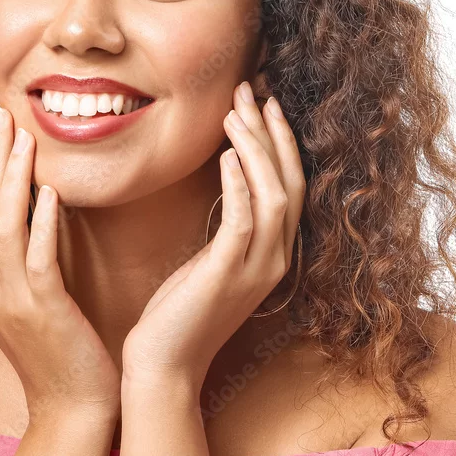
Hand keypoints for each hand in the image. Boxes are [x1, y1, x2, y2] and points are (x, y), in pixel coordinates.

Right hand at [0, 104, 121, 420]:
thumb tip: (28, 209)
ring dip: (11, 177)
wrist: (71, 410)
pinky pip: (38, 260)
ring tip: (22, 137)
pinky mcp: (44, 313)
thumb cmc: (57, 351)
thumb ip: (20, 258)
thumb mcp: (28, 300)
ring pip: (2, 228)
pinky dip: (42, 223)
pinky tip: (51, 192)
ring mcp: (12, 301)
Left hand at [121, 82, 305, 392]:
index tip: (264, 103)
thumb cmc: (179, 313)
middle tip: (253, 89)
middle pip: (291, 183)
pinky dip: (239, 183)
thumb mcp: (209, 262)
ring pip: (274, 195)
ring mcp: (256, 270)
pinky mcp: (227, 275)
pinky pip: (243, 220)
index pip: (291, 187)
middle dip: (273, 132)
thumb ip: (226, 228)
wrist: (164, 365)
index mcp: (272, 255)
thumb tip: (225, 181)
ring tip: (237, 109)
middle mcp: (274, 260)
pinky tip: (224, 155)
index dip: (281, 143)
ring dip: (256, 148)